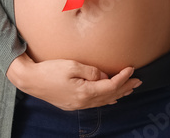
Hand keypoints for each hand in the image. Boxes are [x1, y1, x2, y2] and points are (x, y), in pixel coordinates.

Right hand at [6, 53, 141, 110]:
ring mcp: (77, 105)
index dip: (123, 78)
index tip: (131, 69)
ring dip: (118, 94)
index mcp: (84, 92)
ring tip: (130, 89)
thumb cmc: (49, 70)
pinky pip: (95, 103)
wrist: (30, 80)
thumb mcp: (71, 66)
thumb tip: (103, 76)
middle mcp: (83, 102)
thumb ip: (90, 71)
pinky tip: (111, 98)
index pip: (110, 86)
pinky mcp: (72, 104)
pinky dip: (107, 99)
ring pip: (104, 101)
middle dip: (126, 88)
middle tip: (139, 81)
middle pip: (110, 96)